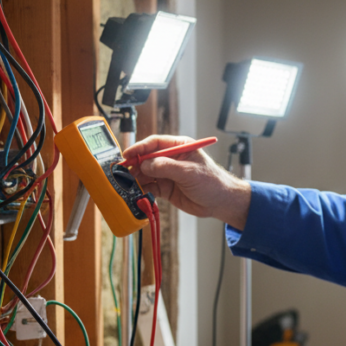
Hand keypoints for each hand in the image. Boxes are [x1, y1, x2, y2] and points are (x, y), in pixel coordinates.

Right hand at [124, 135, 251, 228]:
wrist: (221, 202)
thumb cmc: (212, 182)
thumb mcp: (189, 172)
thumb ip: (166, 167)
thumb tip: (145, 164)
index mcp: (179, 147)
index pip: (155, 143)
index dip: (140, 148)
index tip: (128, 154)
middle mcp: (172, 158)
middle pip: (147, 158)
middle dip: (135, 164)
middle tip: (124, 172)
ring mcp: (168, 173)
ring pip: (146, 173)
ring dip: (137, 178)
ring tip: (129, 184)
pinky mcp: (166, 188)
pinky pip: (150, 187)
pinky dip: (142, 190)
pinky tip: (138, 193)